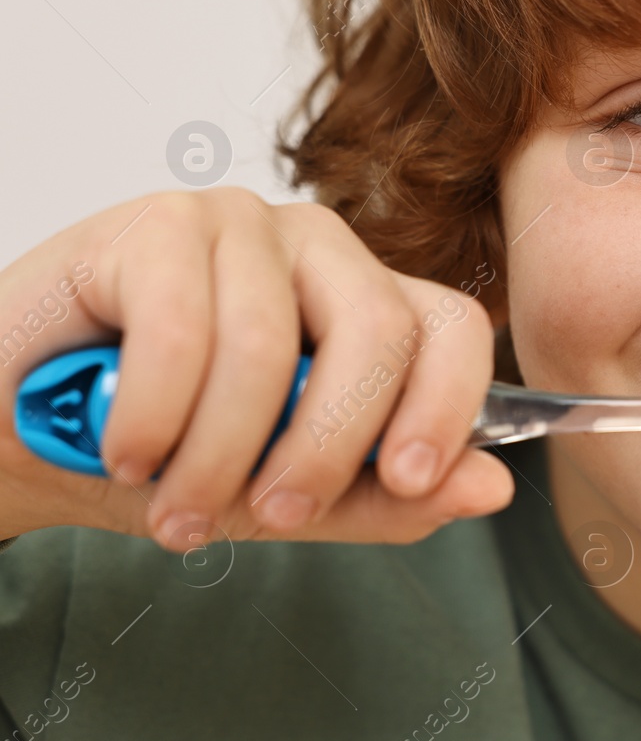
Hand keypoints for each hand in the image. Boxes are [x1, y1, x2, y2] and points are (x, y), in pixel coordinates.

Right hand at [0, 188, 513, 549]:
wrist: (16, 432)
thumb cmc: (160, 455)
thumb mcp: (285, 497)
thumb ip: (386, 497)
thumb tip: (493, 487)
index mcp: (369, 305)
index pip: (452, 330)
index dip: (444, 405)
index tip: (406, 479)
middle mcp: (319, 251)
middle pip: (377, 334)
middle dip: (324, 449)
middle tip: (271, 517)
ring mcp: (238, 225)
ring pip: (269, 347)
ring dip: (217, 455)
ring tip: (177, 510)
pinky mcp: (153, 223)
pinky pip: (182, 330)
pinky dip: (154, 415)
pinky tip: (129, 453)